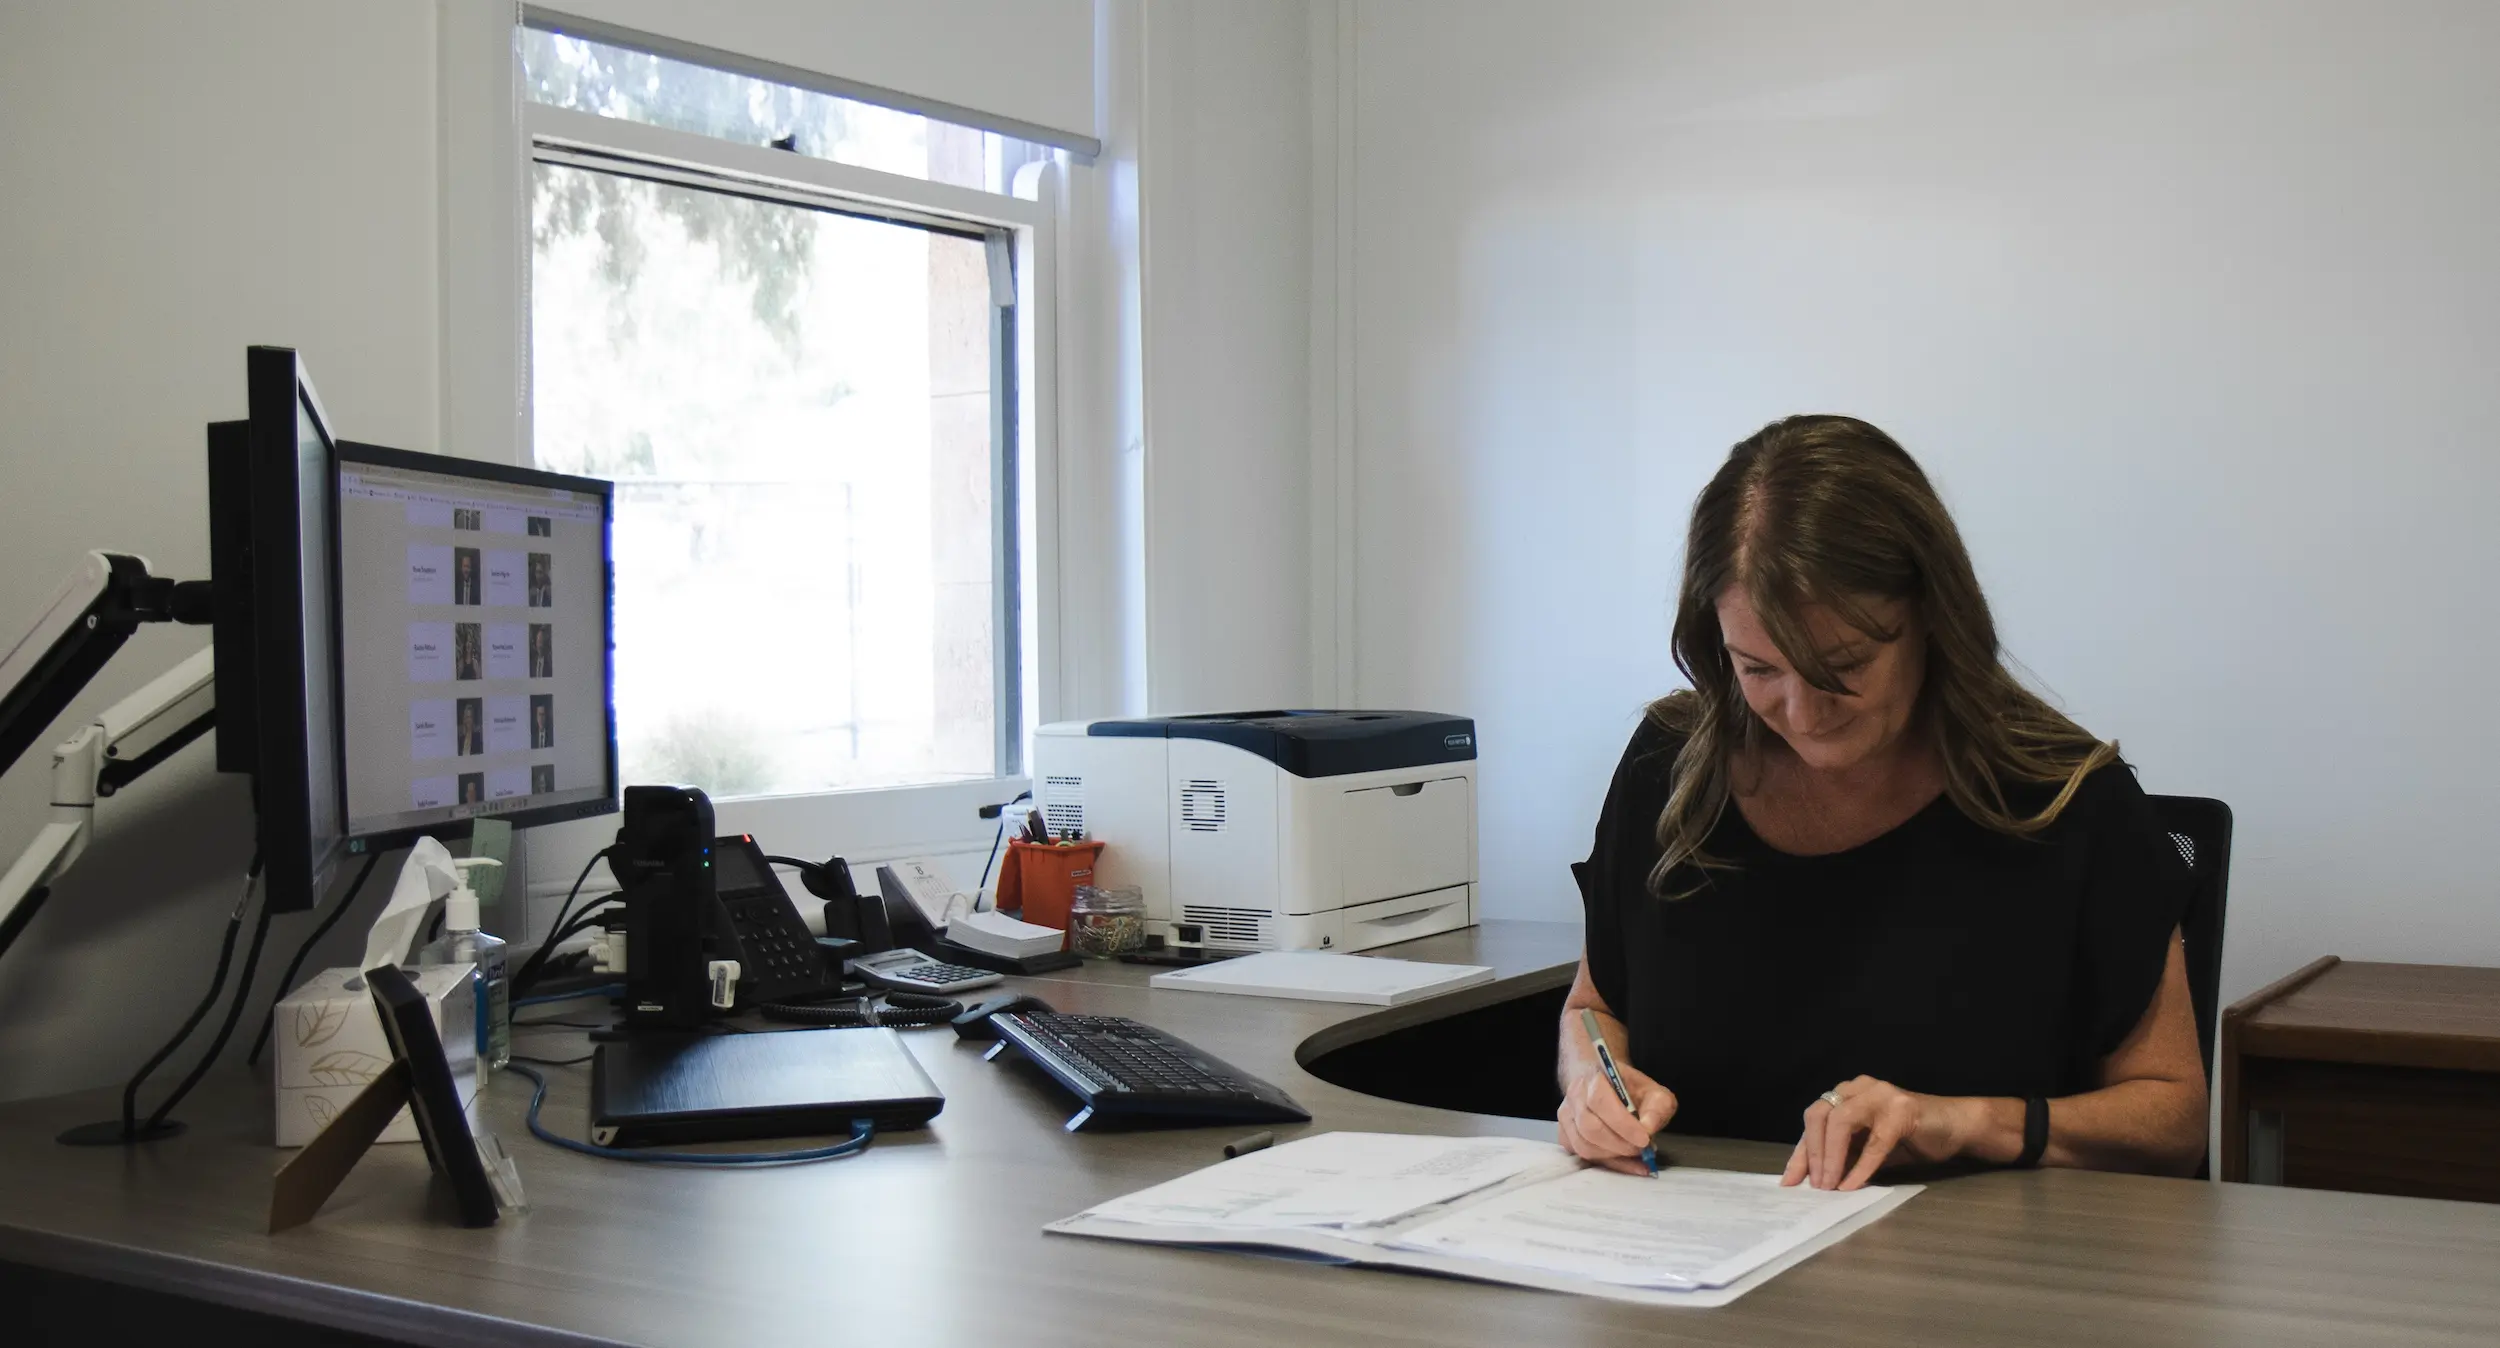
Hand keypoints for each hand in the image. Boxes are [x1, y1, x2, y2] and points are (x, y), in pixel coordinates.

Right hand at [1557, 1064, 1675, 1174]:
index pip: (1601, 1102)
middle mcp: (1575, 1095)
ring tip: (1634, 1155)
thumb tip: (1648, 1130)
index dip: (1622, 1124)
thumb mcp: (1655, 1093)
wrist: (1607, 1086)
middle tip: (1641, 1150)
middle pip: (1589, 1127)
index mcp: (1595, 1077)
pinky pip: (1580, 1154)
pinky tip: (1622, 1161)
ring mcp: (1566, 1115)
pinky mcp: (1564, 1133)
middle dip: (1619, 1145)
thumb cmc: (1631, 1090)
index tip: (1644, 1139)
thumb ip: (1657, 1109)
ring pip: (1583, 1145)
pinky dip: (1604, 1162)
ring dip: (1612, 1156)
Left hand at [1781, 1076, 1967, 1190]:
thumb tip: (1815, 1180)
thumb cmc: (1909, 1138)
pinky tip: (1853, 1185)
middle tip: (1813, 1185)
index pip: (1814, 1120)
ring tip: (1829, 1186)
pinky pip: (1875, 1141)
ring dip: (1832, 1157)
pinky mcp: (1902, 1110)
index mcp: (1846, 1094)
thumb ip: (1843, 1155)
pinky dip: (1861, 1166)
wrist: (1955, 1126)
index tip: (1789, 1181)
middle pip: (1819, 1115)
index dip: (1801, 1152)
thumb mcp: (1867, 1147)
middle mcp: (1858, 1088)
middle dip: (1812, 1152)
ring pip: (1841, 1122)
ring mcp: (1880, 1094)